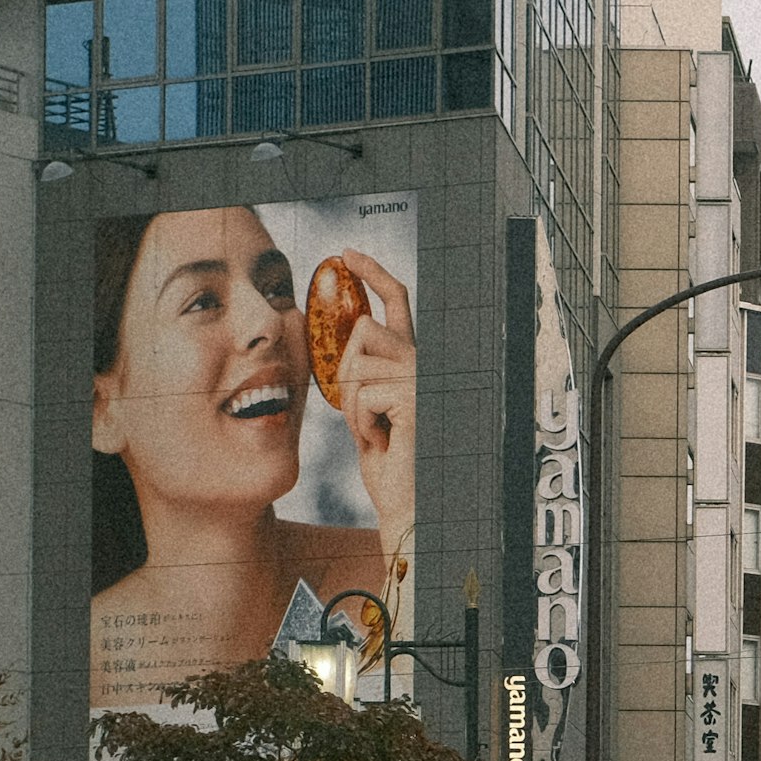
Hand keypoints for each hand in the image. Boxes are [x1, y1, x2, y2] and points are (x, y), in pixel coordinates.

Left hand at [329, 249, 417, 572]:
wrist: (408, 507)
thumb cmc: (388, 465)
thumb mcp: (364, 409)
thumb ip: (357, 374)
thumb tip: (336, 334)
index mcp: (413, 363)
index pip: (395, 304)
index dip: (373, 273)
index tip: (346, 253)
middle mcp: (425, 365)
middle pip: (365, 330)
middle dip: (348, 372)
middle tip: (364, 415)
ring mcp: (425, 381)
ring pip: (358, 364)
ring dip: (352, 406)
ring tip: (375, 434)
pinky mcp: (417, 400)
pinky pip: (364, 394)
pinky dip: (361, 424)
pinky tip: (383, 443)